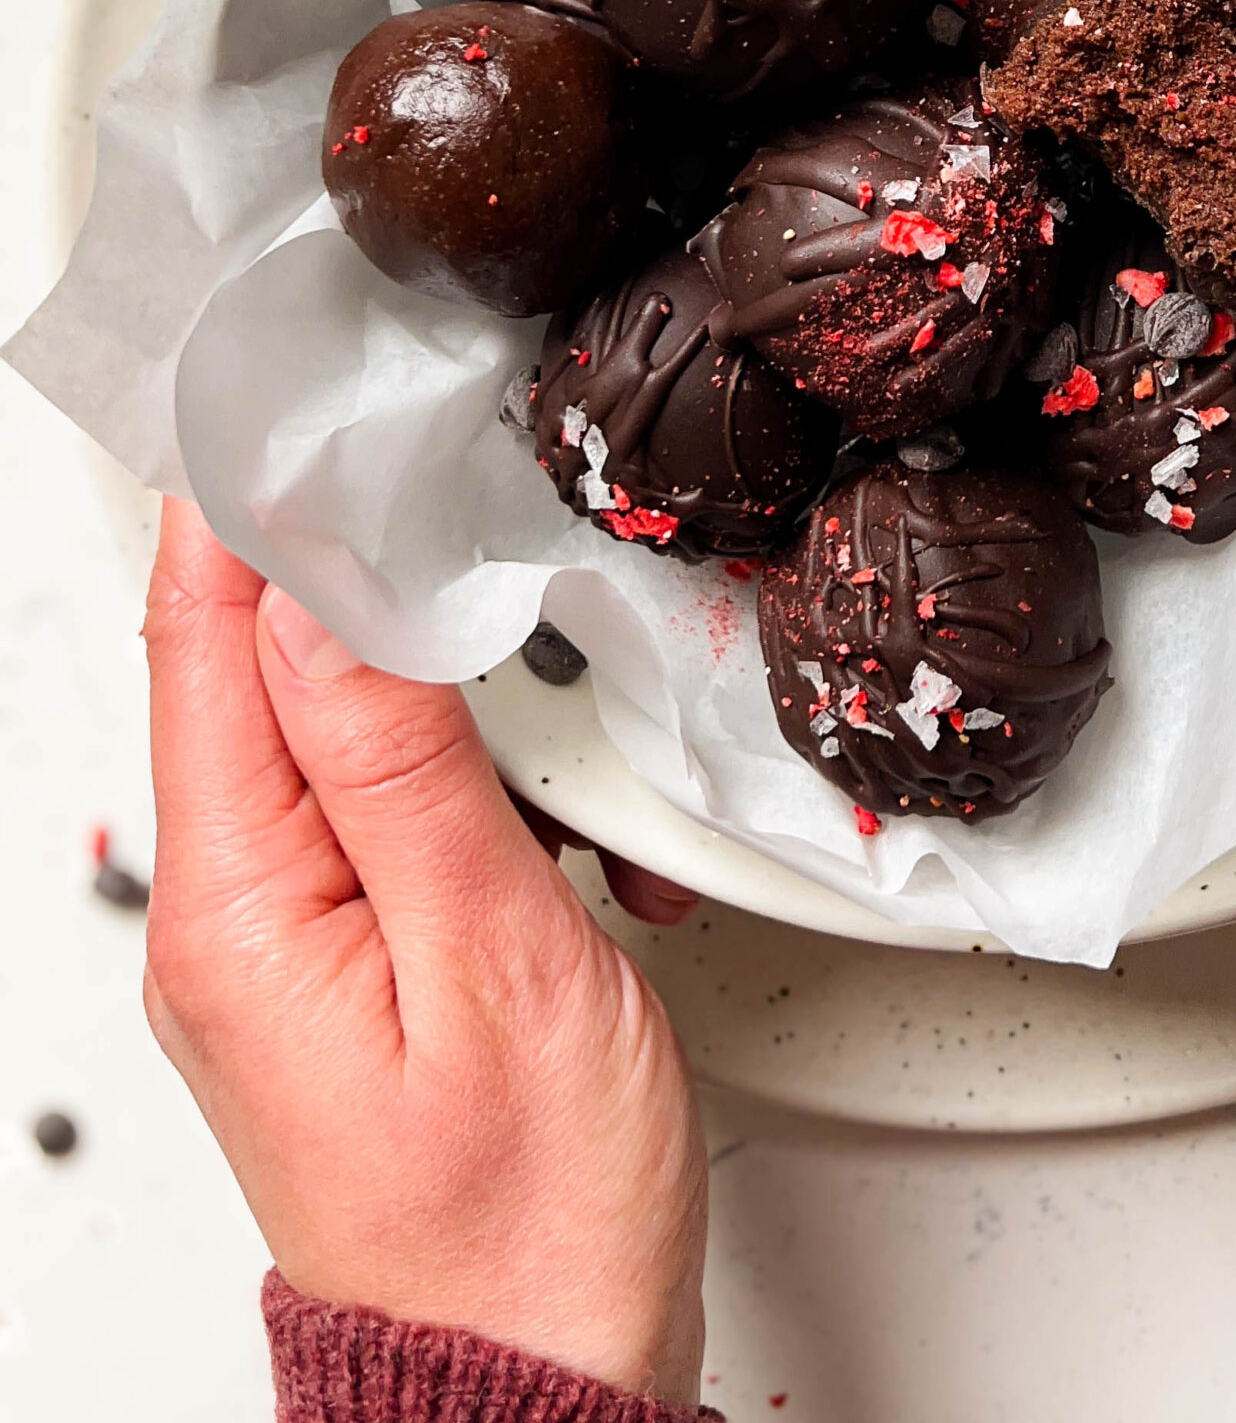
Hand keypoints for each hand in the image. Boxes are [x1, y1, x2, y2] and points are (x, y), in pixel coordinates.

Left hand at [141, 496, 708, 1404]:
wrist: (537, 1381)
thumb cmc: (523, 1215)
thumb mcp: (492, 966)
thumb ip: (403, 774)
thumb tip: (328, 605)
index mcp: (239, 911)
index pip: (202, 645)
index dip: (231, 506)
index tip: (278, 391)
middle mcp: (233, 920)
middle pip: (250, 673)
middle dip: (343, 573)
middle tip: (422, 479)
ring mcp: (285, 944)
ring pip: (330, 733)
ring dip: (433, 691)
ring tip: (524, 685)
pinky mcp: (345, 962)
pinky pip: (380, 812)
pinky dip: (470, 781)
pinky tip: (553, 823)